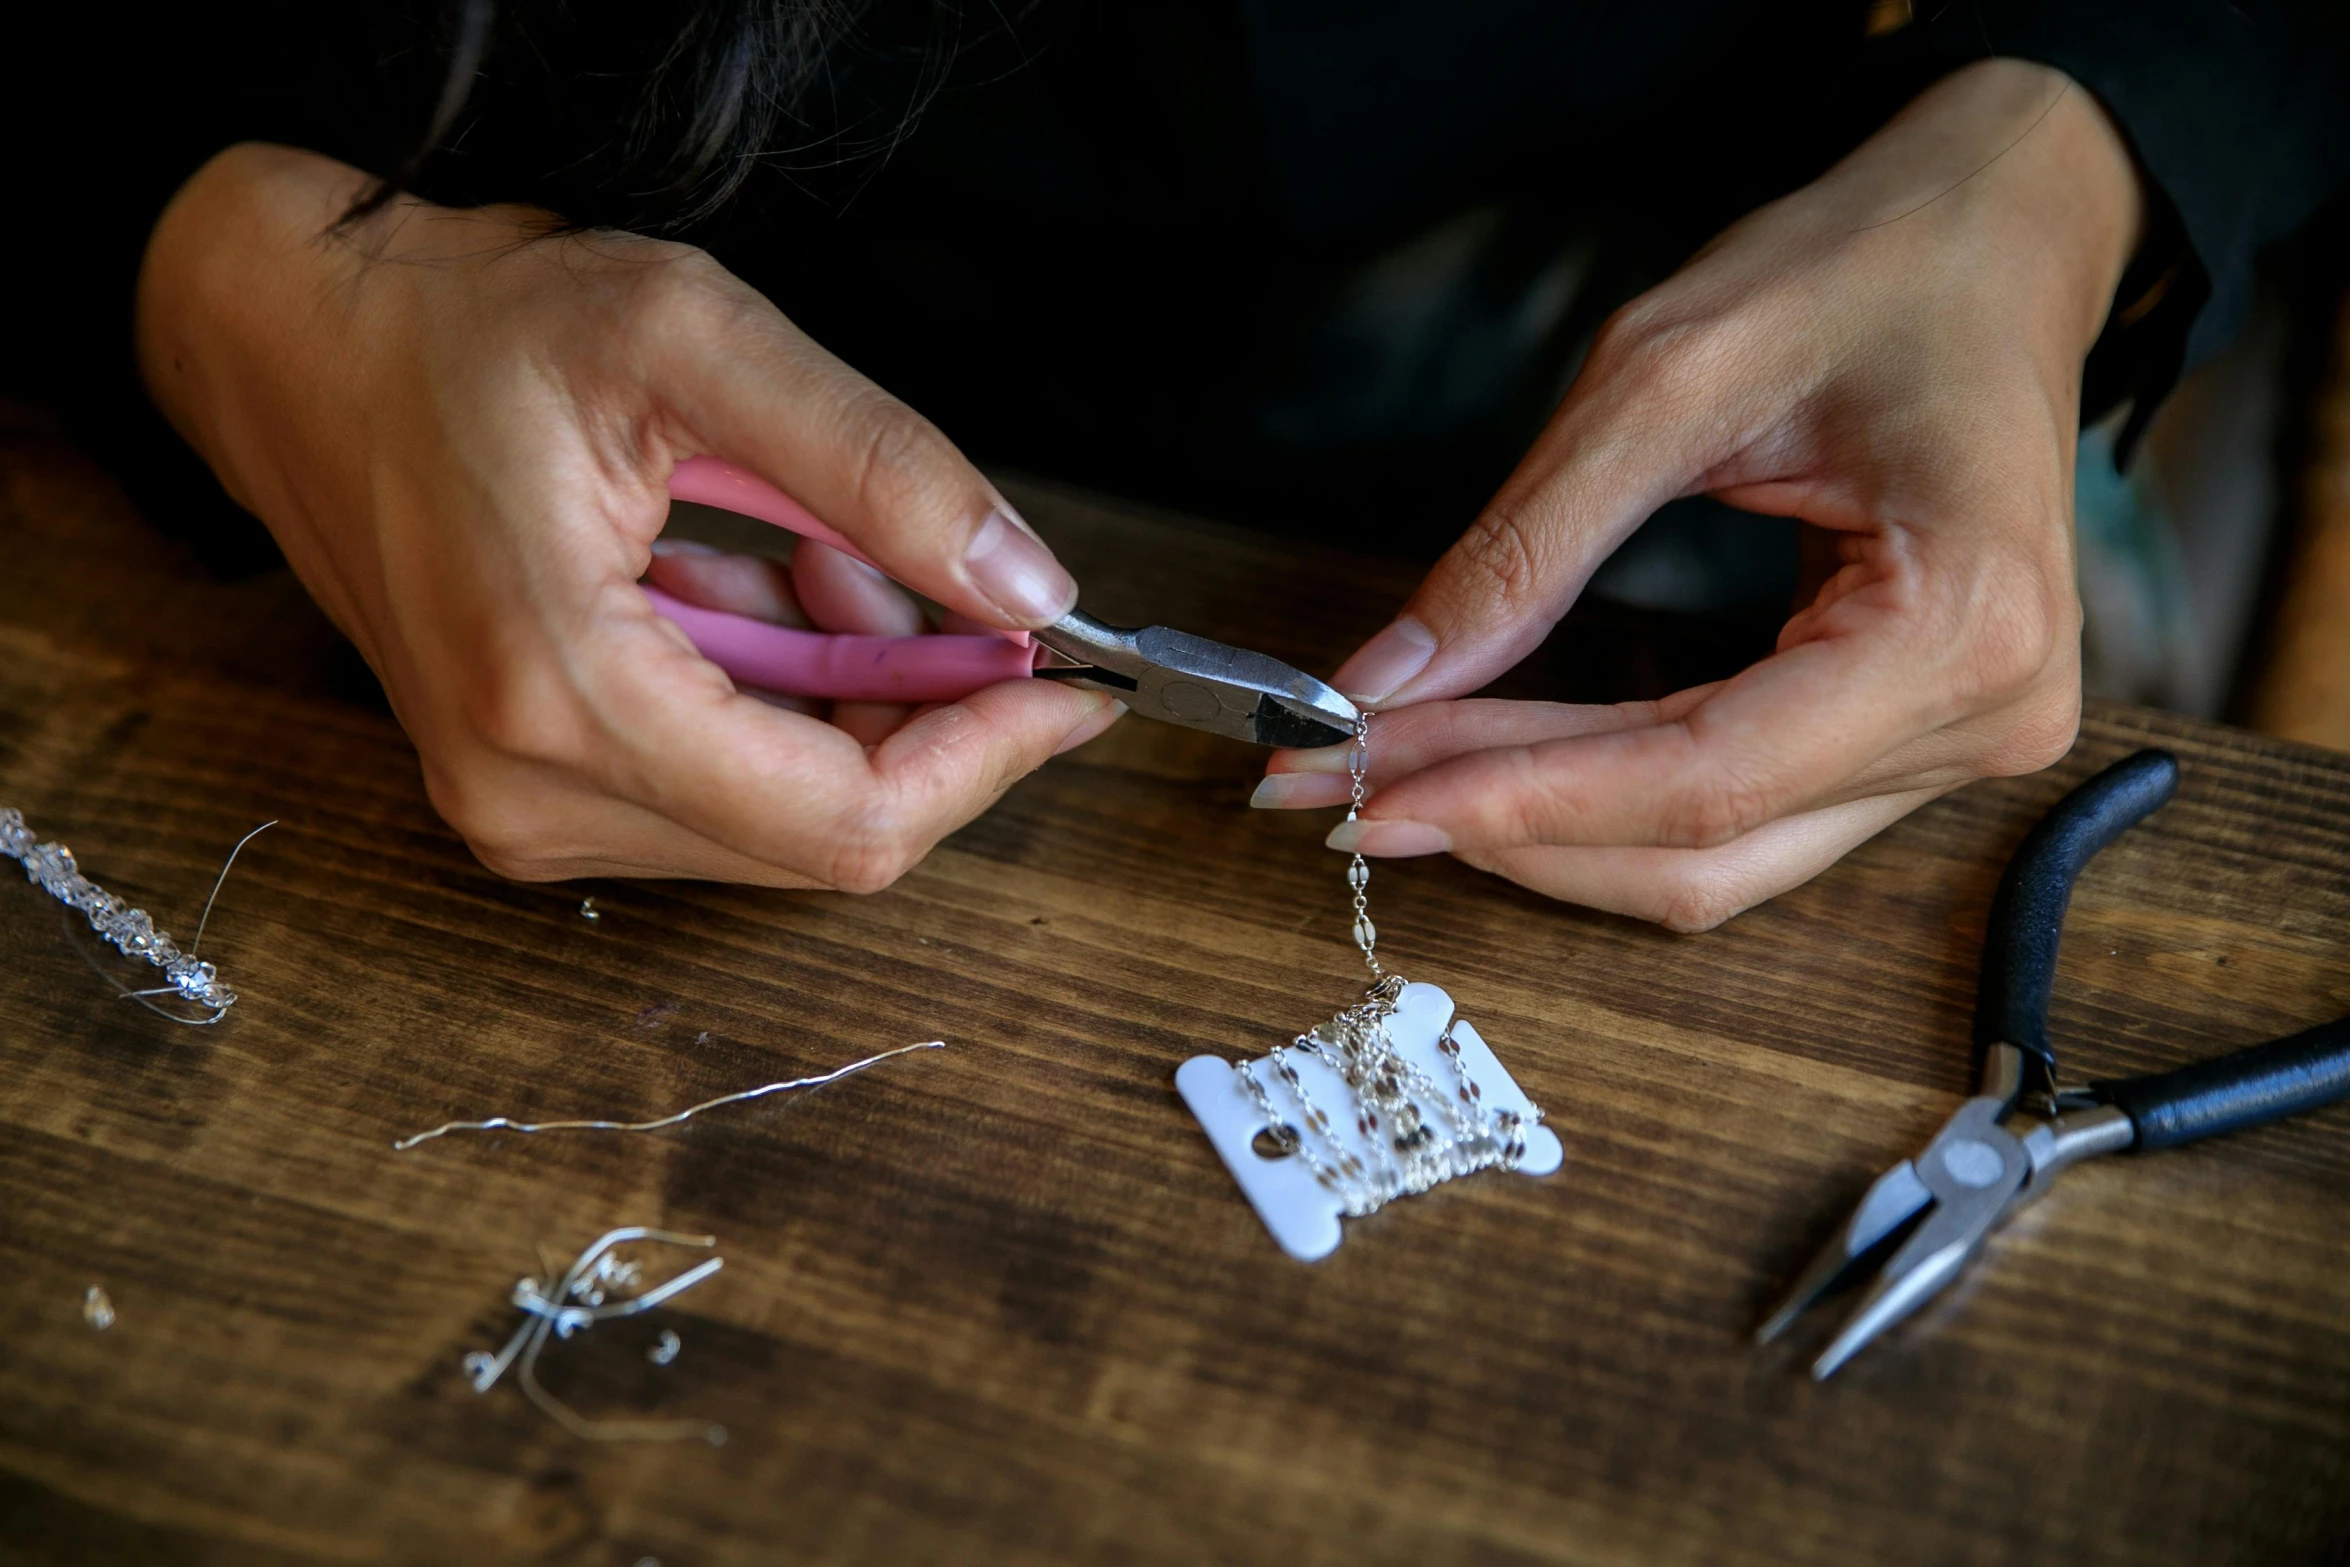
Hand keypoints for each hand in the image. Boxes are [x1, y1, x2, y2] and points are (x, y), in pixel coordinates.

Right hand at [138, 143, 1117, 887]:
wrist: (296, 352)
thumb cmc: (463, 332)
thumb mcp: (692, 340)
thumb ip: (879, 464)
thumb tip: (1025, 589)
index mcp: (561, 700)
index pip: (846, 822)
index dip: (984, 760)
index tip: (1062, 686)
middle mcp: (531, 795)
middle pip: (825, 828)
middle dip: (909, 702)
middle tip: (887, 555)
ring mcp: (522, 809)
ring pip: (784, 816)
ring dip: (843, 695)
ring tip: (798, 544)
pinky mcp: (529, 794)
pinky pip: (723, 793)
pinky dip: (781, 704)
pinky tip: (743, 585)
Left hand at [1254, 60, 2143, 930]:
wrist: (1996, 235)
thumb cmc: (1864, 270)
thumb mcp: (1665, 378)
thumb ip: (1523, 548)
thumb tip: (1384, 679)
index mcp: (1965, 624)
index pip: (1704, 776)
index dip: (1519, 799)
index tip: (1368, 790)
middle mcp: (1989, 716)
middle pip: (1702, 845)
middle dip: (1505, 824)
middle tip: (1337, 790)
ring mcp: (1962, 741)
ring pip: (1715, 860)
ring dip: (1542, 831)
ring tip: (1394, 780)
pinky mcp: (1915, 738)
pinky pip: (1740, 815)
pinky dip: (1603, 802)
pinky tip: (1494, 770)